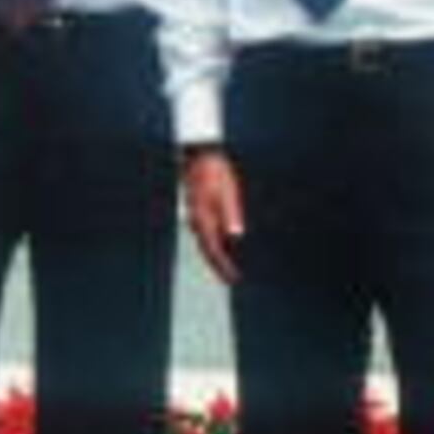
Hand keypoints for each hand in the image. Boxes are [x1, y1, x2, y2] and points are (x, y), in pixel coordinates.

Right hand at [182, 148, 245, 287]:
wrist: (200, 154)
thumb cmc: (215, 172)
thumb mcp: (226, 192)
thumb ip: (230, 214)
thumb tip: (236, 235)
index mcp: (204, 219)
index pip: (213, 251)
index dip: (223, 266)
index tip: (233, 279)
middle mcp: (197, 221)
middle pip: (208, 250)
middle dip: (219, 265)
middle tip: (230, 278)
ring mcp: (197, 215)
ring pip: (206, 241)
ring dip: (217, 254)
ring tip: (229, 265)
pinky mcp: (200, 209)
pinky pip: (207, 230)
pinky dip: (215, 240)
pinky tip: (224, 241)